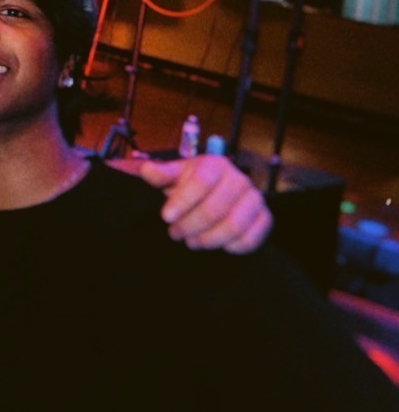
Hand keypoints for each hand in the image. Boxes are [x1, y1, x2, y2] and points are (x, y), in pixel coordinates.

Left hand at [137, 154, 271, 252]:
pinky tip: (215, 245)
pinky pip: (251, 239)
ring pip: (233, 226)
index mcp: (216, 164)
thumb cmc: (191, 183)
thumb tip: (145, 170)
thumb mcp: (174, 175)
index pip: (201, 181)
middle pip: (215, 208)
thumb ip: (161, 174)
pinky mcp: (265, 219)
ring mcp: (255, 199)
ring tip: (191, 241)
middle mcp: (239, 179)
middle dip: (190, 225)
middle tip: (175, 233)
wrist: (216, 192)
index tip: (165, 217)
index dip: (182, 201)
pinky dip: (231, 247)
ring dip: (208, 239)